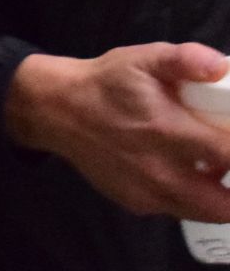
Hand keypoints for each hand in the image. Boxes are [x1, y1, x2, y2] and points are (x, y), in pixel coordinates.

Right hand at [4, 43, 229, 223]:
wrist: (57, 110)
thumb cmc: (107, 83)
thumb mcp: (144, 58)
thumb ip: (185, 58)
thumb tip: (220, 67)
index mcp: (169, 132)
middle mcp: (160, 172)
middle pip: (224, 205)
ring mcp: (147, 192)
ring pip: (205, 212)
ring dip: (220, 197)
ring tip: (218, 168)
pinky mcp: (135, 203)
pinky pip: (178, 208)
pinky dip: (193, 196)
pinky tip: (188, 172)